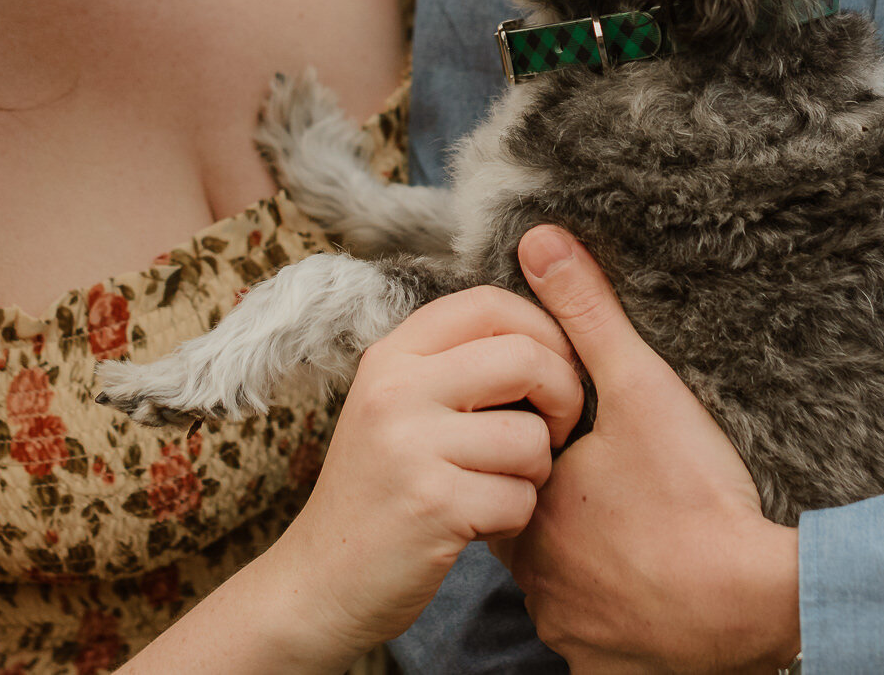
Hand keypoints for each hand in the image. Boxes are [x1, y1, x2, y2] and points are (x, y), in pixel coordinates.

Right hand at [257, 285, 586, 662]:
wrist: (320, 580)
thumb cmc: (379, 490)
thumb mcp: (396, 406)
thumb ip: (454, 364)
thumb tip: (548, 332)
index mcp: (391, 356)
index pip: (488, 304)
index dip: (543, 328)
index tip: (557, 366)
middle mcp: (395, 389)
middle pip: (525, 357)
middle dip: (564, 396)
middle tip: (553, 431)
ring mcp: (410, 447)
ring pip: (530, 436)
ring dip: (537, 470)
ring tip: (502, 484)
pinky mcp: (431, 506)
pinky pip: (520, 498)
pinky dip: (516, 516)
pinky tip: (482, 524)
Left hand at [492, 226, 800, 674]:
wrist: (757, 597)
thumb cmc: (696, 494)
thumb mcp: (642, 387)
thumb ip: (586, 314)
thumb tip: (538, 240)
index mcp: (532, 513)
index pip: (506, 475)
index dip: (544, 457)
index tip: (587, 450)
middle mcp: (537, 582)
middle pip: (532, 538)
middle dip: (566, 515)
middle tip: (621, 495)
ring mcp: (571, 633)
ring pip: (563, 593)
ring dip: (592, 568)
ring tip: (643, 538)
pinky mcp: (609, 670)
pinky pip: (599, 644)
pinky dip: (620, 622)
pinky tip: (655, 591)